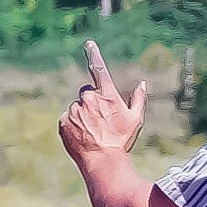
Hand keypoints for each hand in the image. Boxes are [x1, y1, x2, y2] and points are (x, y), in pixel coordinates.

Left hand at [58, 36, 143, 170]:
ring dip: (83, 115)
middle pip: (87, 93)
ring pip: (78, 107)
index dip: (93, 54)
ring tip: (93, 132)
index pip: (98, 69)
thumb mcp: (135, 120)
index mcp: (106, 94)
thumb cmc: (121, 140)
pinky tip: (83, 136)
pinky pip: (68, 118)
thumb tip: (142, 84)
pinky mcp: (64, 121)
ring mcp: (74, 110)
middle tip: (101, 120)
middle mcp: (88, 98)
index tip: (89, 44)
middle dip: (92, 102)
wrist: (102, 161)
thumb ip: (139, 99)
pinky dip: (74, 125)